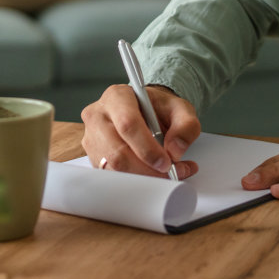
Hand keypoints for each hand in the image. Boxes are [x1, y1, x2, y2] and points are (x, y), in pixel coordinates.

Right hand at [80, 84, 200, 179]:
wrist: (146, 113)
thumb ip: (186, 125)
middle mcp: (99, 115)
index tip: (166, 162)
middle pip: (117, 152)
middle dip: (147, 169)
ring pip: (113, 168)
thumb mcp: (180, 109)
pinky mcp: (94, 156)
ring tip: (164, 174)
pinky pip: (111, 176)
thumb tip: (175, 150)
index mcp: (117, 96)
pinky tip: (150, 175)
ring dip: (142, 178)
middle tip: (170, 173)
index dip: (147, 148)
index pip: (128, 124)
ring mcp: (92, 137)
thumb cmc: (158, 109)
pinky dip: (134, 181)